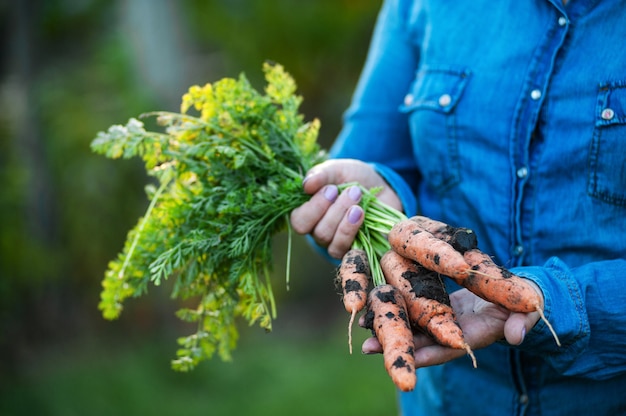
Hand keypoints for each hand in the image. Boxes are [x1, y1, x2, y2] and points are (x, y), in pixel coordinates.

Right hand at [290, 159, 401, 258]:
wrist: (380, 186)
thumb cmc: (352, 177)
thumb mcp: (336, 169)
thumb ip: (320, 175)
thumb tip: (306, 185)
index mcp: (308, 214)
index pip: (299, 222)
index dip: (314, 208)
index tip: (331, 189)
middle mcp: (319, 232)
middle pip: (319, 233)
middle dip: (336, 211)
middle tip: (353, 191)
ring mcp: (337, 243)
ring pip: (333, 243)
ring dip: (346, 223)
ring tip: (359, 204)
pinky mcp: (355, 249)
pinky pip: (349, 251)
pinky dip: (354, 232)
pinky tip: (362, 214)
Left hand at [361, 287, 541, 366]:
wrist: (520, 292)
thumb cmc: (528, 302)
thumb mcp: (529, 310)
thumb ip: (523, 322)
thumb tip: (518, 336)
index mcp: (475, 333)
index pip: (448, 347)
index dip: (428, 354)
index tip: (407, 359)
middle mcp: (455, 328)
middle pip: (422, 340)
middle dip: (396, 344)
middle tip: (368, 348)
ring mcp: (445, 316)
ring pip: (413, 323)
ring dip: (389, 326)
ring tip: (361, 329)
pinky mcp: (439, 300)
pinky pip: (415, 304)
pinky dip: (397, 305)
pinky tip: (374, 303)